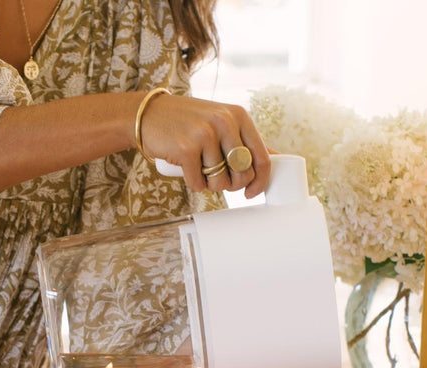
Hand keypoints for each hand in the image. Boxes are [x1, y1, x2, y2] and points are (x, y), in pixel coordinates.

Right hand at [139, 93, 270, 198]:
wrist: (150, 114)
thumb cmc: (189, 122)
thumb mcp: (222, 122)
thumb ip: (245, 140)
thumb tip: (276, 158)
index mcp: (239, 116)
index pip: (263, 158)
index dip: (259, 182)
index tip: (250, 193)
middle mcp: (225, 122)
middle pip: (243, 174)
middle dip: (231, 185)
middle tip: (217, 178)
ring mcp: (205, 134)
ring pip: (220, 182)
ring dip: (209, 184)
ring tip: (199, 168)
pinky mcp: (186, 148)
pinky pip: (198, 183)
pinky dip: (193, 183)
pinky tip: (186, 169)